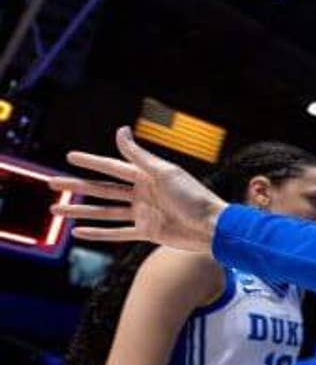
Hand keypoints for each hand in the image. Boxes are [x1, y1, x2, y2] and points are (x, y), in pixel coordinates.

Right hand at [52, 127, 228, 251]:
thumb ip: (139, 155)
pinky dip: (99, 233)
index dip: (90, 161)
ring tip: (56, 211)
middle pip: (102, 190)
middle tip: (51, 184)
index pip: (111, 167)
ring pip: (104, 212)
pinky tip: (79, 233)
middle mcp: (143, 194)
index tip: (69, 156)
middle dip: (76, 187)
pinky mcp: (148, 233)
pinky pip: (118, 233)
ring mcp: (144, 214)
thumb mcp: (165, 172)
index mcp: (147, 176)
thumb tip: (120, 130)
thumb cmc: (194, 197)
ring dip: (80, 211)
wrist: (214, 228)